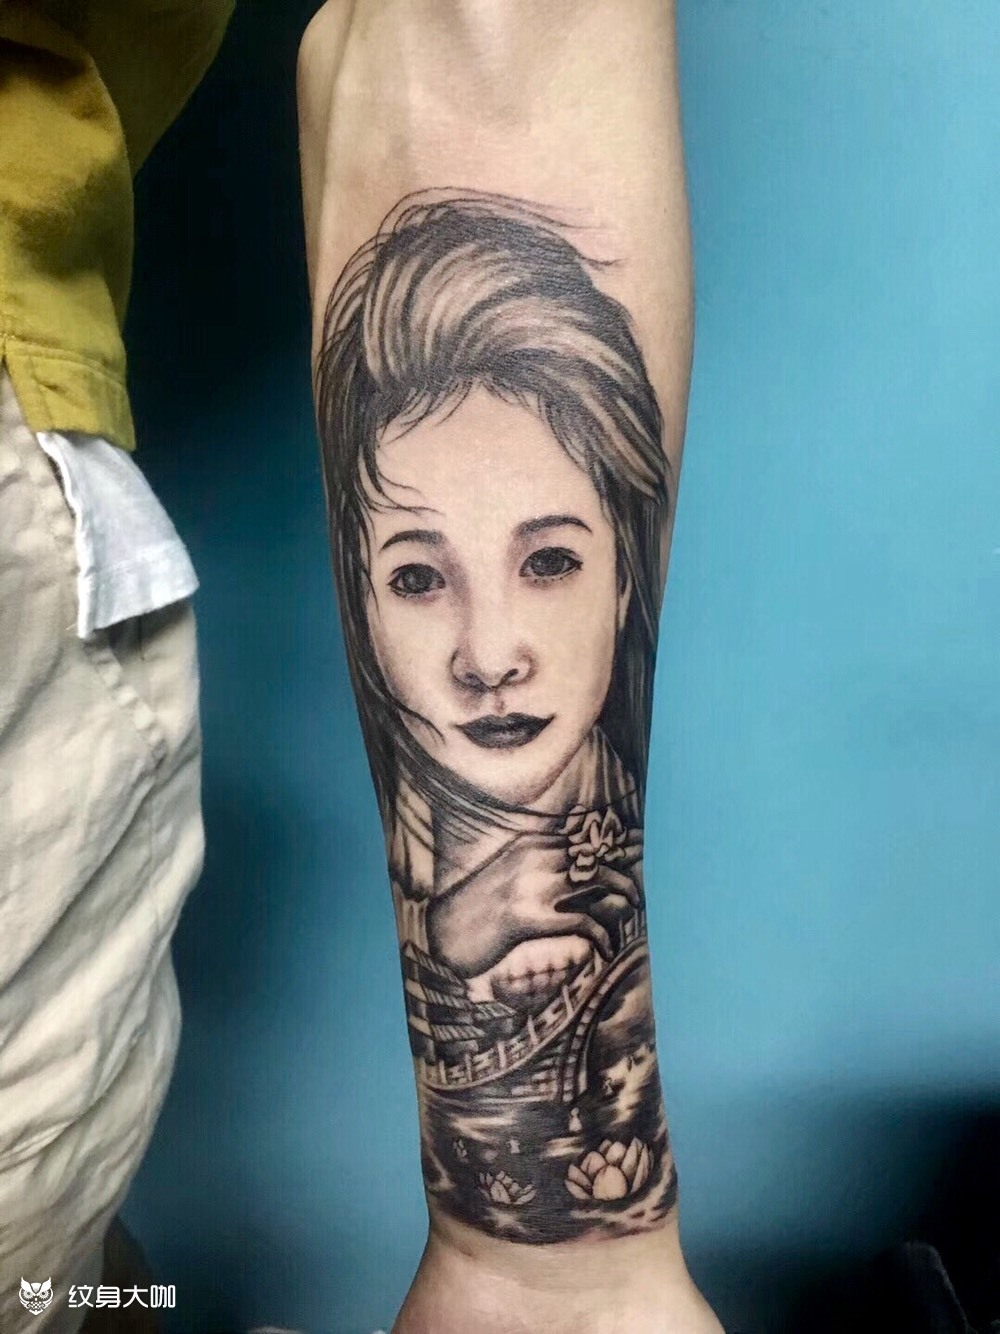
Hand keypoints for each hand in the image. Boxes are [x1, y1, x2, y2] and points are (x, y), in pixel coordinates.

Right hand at [426, 826, 642, 977]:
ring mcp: (531, 886)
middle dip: (621, 876)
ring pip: (596, 883)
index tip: (630, 862)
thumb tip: (578, 868)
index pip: (583, 840)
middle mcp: (533, 859)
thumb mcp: (509, 874)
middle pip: (594, 858)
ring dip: (621, 899)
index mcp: (529, 844)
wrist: (447, 932)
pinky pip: (583, 922)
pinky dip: (602, 937)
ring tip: (630, 913)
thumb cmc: (479, 908)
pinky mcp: (530, 917)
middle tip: (634, 896)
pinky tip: (606, 950)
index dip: (612, 852)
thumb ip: (540, 864)